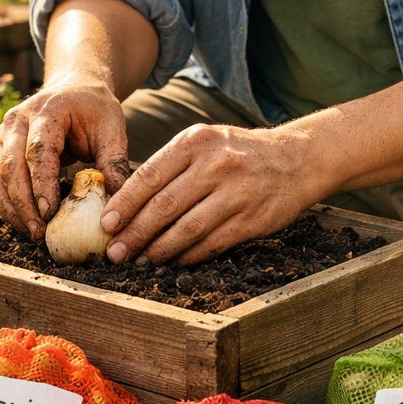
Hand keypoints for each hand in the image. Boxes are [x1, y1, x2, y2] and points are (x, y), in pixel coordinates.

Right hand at [0, 82, 132, 240]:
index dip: (41, 183)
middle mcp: (17, 121)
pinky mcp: (0, 150)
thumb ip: (114, 162)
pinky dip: (7, 205)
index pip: (38, 150)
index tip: (49, 212)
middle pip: (11, 166)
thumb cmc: (94, 109)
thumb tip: (117, 202)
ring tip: (33, 232)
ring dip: (12, 209)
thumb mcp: (112, 128)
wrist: (74, 88)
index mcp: (46, 110)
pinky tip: (24, 222)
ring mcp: (3, 135)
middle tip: (39, 231)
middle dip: (23, 204)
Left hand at [100, 123, 326, 265]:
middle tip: (115, 252)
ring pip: (186, 229)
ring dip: (158, 250)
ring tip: (140, 260)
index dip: (124, 204)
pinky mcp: (251, 219)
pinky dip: (187, 256)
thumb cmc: (238, 152)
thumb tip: (125, 202)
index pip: (149, 176)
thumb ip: (169, 165)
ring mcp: (236, 193)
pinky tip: (172, 261)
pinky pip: (211, 243)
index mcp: (195, 142)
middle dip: (134, 233)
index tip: (106, 224)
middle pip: (164, 206)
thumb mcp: (204, 142)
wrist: (296, 160)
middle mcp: (215, 165)